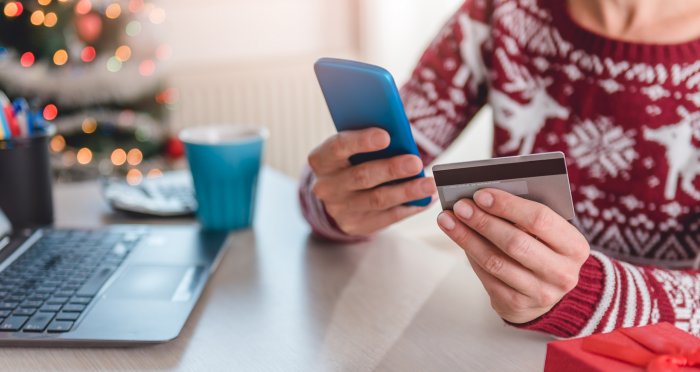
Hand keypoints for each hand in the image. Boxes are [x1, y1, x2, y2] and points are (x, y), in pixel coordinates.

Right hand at [308, 127, 435, 235]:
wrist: (337, 195)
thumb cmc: (352, 161)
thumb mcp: (352, 149)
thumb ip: (370, 142)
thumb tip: (402, 140)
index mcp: (321, 160)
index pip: (338, 147)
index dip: (362, 141)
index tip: (386, 136)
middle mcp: (325, 186)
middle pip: (362, 176)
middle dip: (391, 169)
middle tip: (416, 163)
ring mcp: (339, 209)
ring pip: (377, 200)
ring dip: (406, 191)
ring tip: (429, 184)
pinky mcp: (355, 226)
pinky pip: (387, 217)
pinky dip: (409, 207)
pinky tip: (426, 199)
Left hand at [436, 189, 589, 323]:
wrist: (548, 292)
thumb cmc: (544, 250)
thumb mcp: (548, 233)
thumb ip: (525, 215)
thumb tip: (484, 196)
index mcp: (574, 246)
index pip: (540, 219)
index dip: (507, 205)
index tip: (481, 194)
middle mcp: (562, 273)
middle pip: (515, 242)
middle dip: (483, 221)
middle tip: (460, 206)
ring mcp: (539, 292)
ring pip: (495, 261)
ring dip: (467, 238)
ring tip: (448, 219)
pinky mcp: (516, 304)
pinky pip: (486, 276)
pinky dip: (469, 253)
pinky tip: (457, 237)